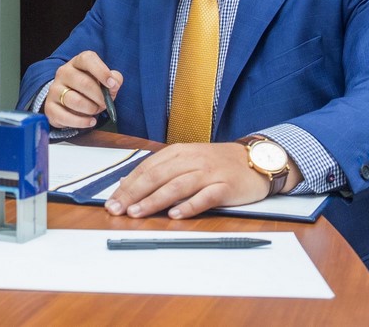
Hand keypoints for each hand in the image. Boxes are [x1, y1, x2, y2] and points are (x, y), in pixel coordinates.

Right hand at [44, 50, 121, 128]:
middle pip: (84, 83)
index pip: (87, 59)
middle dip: (99, 97)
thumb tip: (114, 83)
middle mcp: (63, 73)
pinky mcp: (50, 107)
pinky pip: (66, 117)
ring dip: (91, 109)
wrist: (67, 102)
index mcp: (77, 62)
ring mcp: (54, 90)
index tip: (112, 84)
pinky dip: (82, 122)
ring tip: (95, 111)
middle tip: (105, 103)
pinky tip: (90, 121)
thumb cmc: (89, 89)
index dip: (101, 71)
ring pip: (75, 100)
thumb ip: (114, 79)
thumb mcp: (104, 81)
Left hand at [104, 142, 275, 218]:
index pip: (147, 168)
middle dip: (133, 193)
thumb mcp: (187, 159)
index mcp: (178, 152)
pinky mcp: (225, 186)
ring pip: (176, 186)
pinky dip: (189, 206)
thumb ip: (162, 170)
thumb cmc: (217, 162)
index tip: (112, 200)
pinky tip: (175, 215)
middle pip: (157, 176)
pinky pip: (205, 197)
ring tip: (137, 212)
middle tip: (117, 209)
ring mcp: (209, 173)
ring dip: (154, 200)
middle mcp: (191, 160)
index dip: (127, 184)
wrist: (255, 160)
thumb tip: (130, 183)